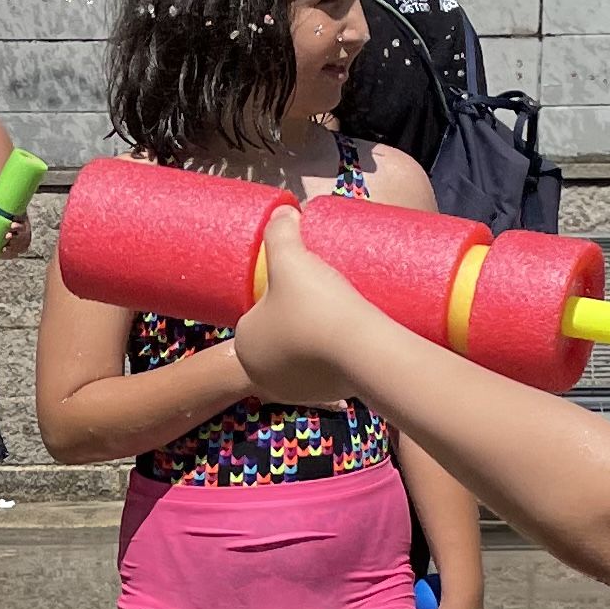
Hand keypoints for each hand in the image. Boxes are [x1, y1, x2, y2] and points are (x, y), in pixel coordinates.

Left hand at [227, 208, 384, 407]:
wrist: (364, 350)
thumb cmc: (316, 304)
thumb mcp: (290, 258)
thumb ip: (280, 231)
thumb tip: (283, 212)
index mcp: (245, 343)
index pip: (258, 311)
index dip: (279, 294)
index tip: (303, 281)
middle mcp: (262, 372)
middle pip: (281, 333)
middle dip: (298, 316)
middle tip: (324, 292)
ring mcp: (293, 390)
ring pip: (303, 354)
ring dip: (315, 339)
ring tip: (337, 312)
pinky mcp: (324, 396)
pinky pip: (325, 371)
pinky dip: (331, 359)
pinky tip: (344, 342)